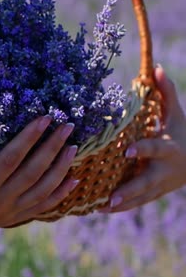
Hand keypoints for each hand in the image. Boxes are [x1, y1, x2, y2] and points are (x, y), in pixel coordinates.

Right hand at [0, 116, 79, 240]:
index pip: (11, 159)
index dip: (29, 138)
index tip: (44, 118)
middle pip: (33, 172)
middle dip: (52, 147)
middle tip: (67, 126)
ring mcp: (8, 212)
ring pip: (42, 189)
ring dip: (60, 168)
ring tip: (73, 147)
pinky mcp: (11, 217)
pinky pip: (41, 207)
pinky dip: (60, 194)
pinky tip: (74, 181)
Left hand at [101, 65, 185, 212]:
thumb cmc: (182, 132)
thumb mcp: (176, 114)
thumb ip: (167, 93)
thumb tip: (157, 67)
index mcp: (169, 149)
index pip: (155, 149)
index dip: (142, 150)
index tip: (127, 151)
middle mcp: (164, 171)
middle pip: (146, 183)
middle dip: (129, 190)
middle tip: (111, 197)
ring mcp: (159, 186)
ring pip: (140, 197)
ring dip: (121, 204)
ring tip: (100, 208)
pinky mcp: (153, 194)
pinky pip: (136, 203)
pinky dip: (121, 208)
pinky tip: (101, 209)